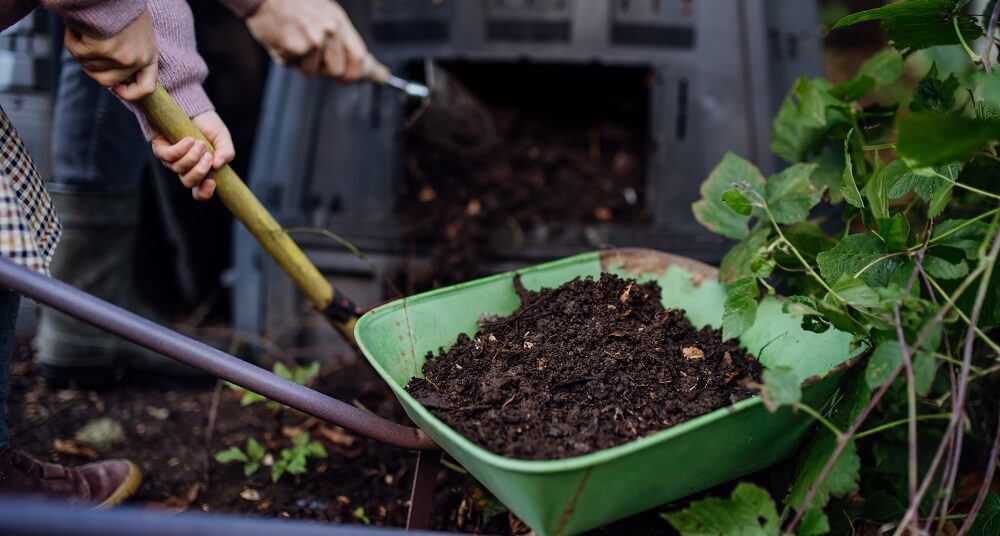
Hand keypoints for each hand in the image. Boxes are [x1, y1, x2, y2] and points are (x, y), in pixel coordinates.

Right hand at [63, 9, 158, 100]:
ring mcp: (120, 56)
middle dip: (92, 68)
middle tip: (86, 48)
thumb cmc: (122, 6)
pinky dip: (72, 39)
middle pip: (107, 81)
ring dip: (81, 49)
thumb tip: (112, 79)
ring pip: (89, 66)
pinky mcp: (102, 49)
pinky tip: (78, 25)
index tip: (116, 88)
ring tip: (85, 29)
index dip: (129, 93)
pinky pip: (77, 52)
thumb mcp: (136, 32)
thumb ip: (129, 52)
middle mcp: (138, 59)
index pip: (146, 88)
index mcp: (150, 55)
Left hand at [150, 112, 234, 200]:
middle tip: (208, 156)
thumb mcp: (222, 138)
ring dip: (191, 157)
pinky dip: (180, 149)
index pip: (200, 192)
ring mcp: (172, 160)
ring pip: (179, 169)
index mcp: (201, 170)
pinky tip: (189, 140)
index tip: (212, 183)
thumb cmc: (207, 125)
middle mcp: (185, 168)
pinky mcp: (161, 149)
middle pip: (188, 182)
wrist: (192, 107)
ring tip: (199, 143)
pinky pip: (168, 157)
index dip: (204, 193)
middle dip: (199, 171)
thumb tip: (218, 164)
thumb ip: (226, 152)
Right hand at [246, 0, 366, 80]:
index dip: (353, 73)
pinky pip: (291, 65)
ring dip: (299, 63)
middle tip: (307, 58)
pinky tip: (278, 38)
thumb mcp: (320, 9)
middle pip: (336, 70)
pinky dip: (283, 56)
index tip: (345, 80)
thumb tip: (343, 58)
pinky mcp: (296, 47)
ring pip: (312, 71)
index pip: (358, 55)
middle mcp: (330, 30)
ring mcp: (314, 40)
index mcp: (338, 20)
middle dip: (322, 71)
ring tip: (289, 40)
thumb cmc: (288, 1)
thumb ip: (334, 33)